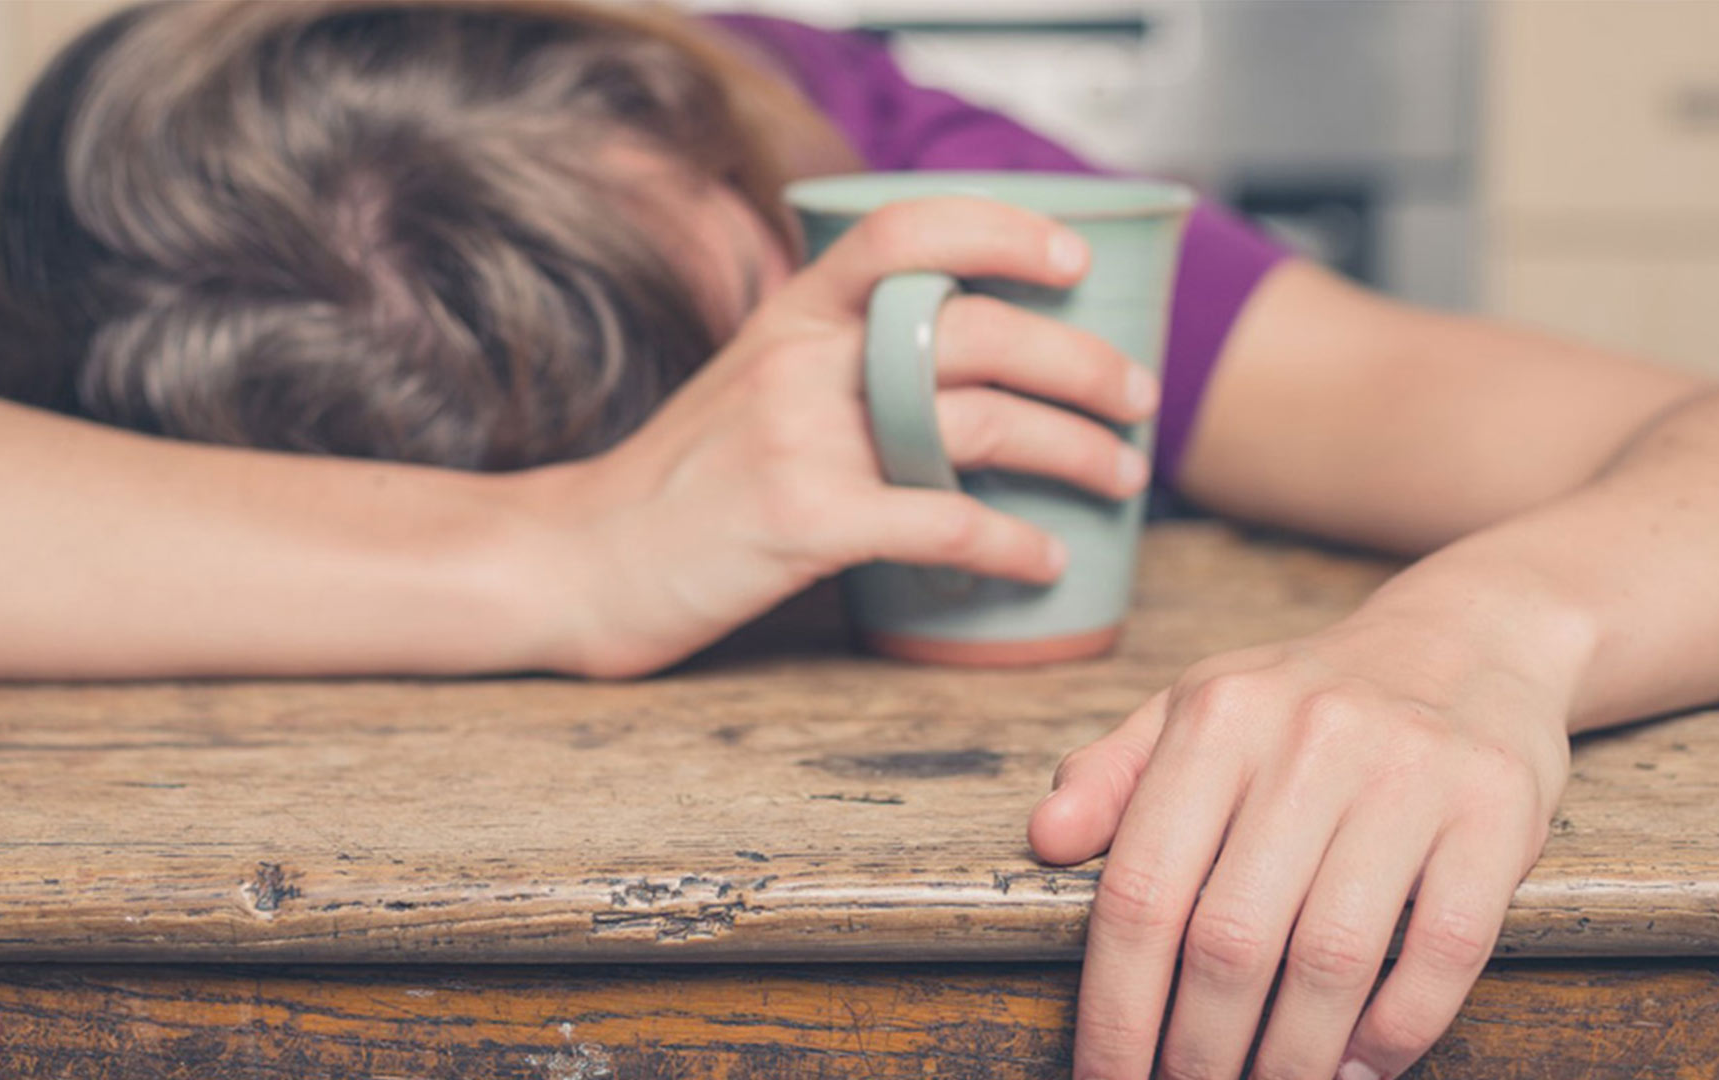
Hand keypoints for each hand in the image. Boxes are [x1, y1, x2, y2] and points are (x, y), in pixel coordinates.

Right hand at [534, 197, 1158, 677]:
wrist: (580, 559)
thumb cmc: (678, 481)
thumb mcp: (748, 382)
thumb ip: (835, 356)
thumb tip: (955, 359)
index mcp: (789, 314)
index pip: (906, 231)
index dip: (1003, 231)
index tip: (1076, 264)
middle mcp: (799, 360)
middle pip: (977, 332)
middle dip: (1083, 364)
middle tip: (1139, 399)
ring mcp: (800, 439)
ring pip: (979, 423)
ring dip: (1075, 450)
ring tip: (1123, 477)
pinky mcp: (801, 524)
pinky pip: (943, 524)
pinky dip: (1012, 544)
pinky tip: (1046, 562)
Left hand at [1028, 602, 1579, 1078]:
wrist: (1466, 640)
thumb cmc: (1303, 699)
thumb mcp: (1195, 708)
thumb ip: (1113, 775)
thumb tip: (1044, 839)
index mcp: (1218, 717)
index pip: (1143, 889)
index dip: (1116, 1005)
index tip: (1105, 1076)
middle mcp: (1310, 738)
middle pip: (1231, 940)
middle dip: (1198, 1050)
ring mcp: (1411, 773)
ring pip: (1334, 959)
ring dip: (1292, 1057)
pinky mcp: (1498, 811)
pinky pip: (1445, 949)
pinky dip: (1398, 1028)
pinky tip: (1362, 1064)